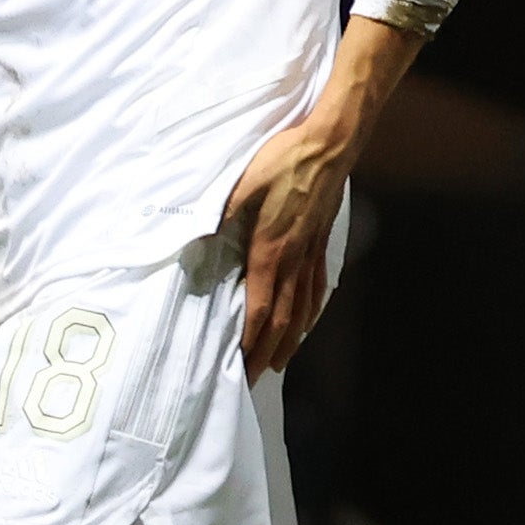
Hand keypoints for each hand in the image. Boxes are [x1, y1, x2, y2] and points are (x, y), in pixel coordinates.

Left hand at [217, 110, 362, 377]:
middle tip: (255, 377)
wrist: (329, 146)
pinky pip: (317, 287)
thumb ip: (219, 215)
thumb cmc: (282, 161)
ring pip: (303, 308)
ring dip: (290, 339)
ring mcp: (311, 253)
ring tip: (280, 361)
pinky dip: (310, 312)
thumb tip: (195, 238)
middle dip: (268, 351)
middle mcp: (294, 260)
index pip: (259, 308)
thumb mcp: (240, 184)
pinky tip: (307, 320)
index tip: (241, 365)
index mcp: (270, 250)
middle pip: (282, 319)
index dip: (250, 341)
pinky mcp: (321, 243)